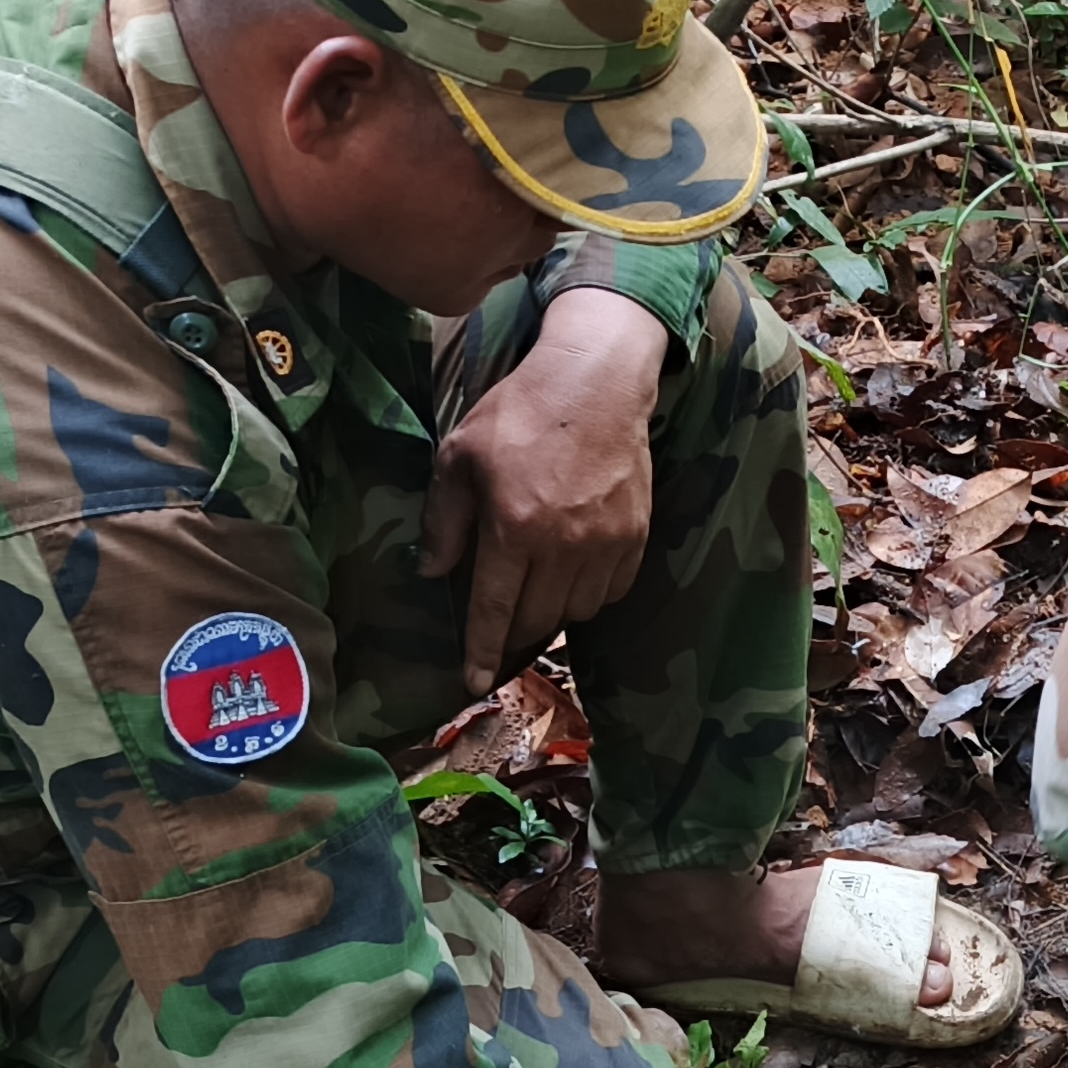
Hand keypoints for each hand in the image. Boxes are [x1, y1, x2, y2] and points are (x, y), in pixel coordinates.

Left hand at [426, 287, 669, 695]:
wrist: (595, 382)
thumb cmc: (519, 412)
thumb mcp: (460, 455)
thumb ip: (444, 520)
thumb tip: (431, 571)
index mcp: (513, 527)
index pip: (493, 609)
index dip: (480, 652)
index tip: (473, 684)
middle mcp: (562, 546)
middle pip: (537, 621)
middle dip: (513, 634)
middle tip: (500, 628)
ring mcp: (605, 544)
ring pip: (576, 612)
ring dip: (552, 614)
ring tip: (538, 591)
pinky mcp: (635, 537)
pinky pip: (611, 592)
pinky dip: (589, 595)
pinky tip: (573, 574)